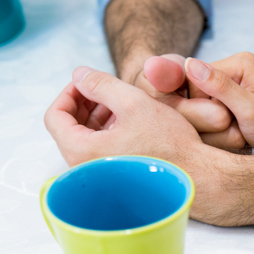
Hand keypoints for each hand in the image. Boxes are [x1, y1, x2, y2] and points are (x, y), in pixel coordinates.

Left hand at [43, 67, 236, 223]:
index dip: (69, 92)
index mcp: (83, 152)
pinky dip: (107, 132)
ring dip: (97, 116)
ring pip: (85, 139)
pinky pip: (99, 151)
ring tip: (120, 102)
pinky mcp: (114, 180)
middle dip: (84, 102)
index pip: (55, 116)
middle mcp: (85, 169)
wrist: (198, 176)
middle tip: (105, 87)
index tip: (88, 80)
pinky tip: (129, 121)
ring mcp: (99, 177)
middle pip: (68, 128)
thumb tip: (79, 74)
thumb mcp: (134, 102)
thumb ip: (100, 84)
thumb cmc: (170, 144)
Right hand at [184, 52, 253, 152]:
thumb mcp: (249, 109)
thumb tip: (189, 64)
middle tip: (233, 125)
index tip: (225, 119)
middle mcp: (233, 68)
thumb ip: (221, 87)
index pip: (194, 79)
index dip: (202, 105)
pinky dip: (216, 126)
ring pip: (199, 105)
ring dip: (213, 123)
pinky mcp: (226, 98)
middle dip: (210, 115)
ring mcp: (229, 83)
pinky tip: (233, 129)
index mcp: (239, 62)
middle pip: (195, 92)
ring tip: (236, 128)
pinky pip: (206, 112)